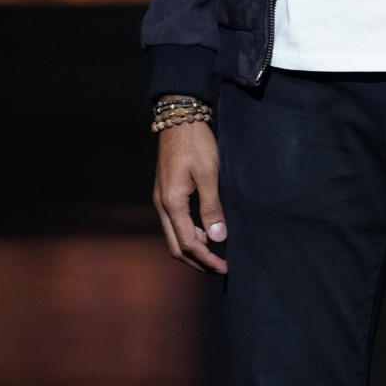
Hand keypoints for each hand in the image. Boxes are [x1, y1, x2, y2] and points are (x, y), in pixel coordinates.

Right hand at [153, 115, 226, 274]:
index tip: (223, 267)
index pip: (188, 243)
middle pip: (176, 245)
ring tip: (214, 252)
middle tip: (218, 267)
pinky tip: (205, 231)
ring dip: (192, 248)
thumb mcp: (208, 174)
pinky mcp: (166, 192)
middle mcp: (162, 205)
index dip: (206, 259)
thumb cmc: (196, 143)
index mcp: (172, 203)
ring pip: (173, 235)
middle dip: (196, 260)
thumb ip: (212, 207)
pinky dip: (188, 233)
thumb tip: (218, 237)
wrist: (179, 118)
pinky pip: (174, 223)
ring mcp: (161, 199)